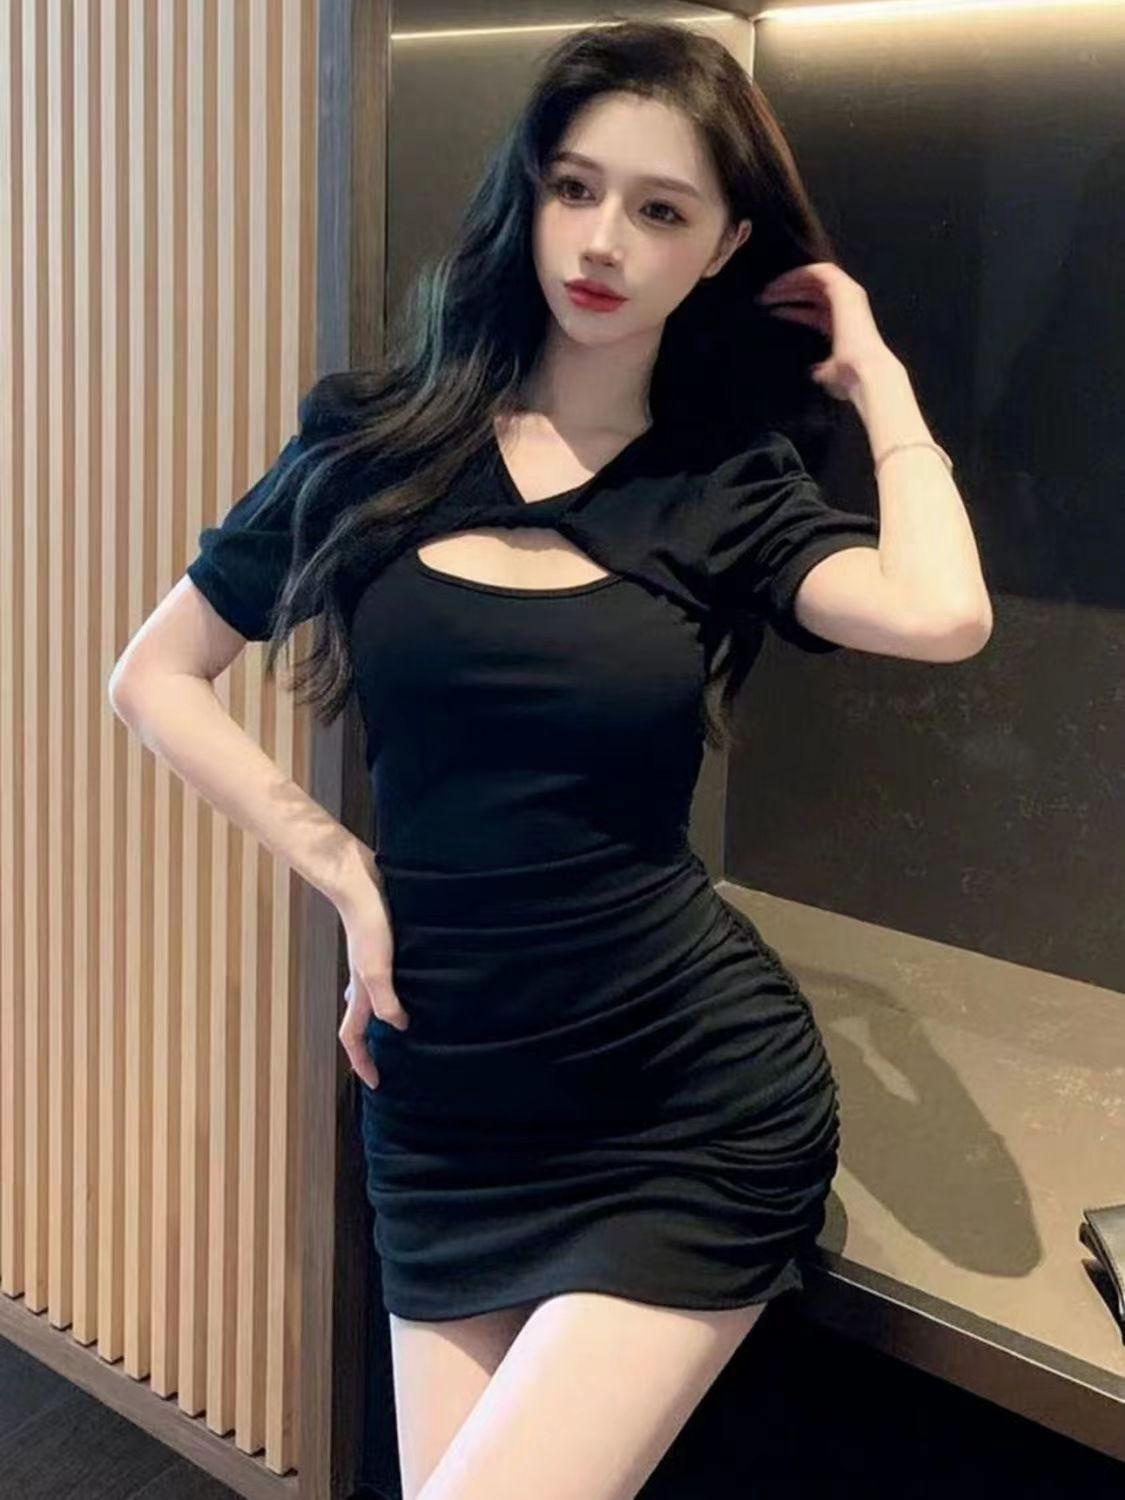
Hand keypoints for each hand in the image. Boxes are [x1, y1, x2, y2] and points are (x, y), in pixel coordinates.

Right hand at [336, 862, 410, 1090]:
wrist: (360, 884)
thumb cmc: (369, 926)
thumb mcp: (378, 968)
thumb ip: (386, 1000)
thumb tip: (400, 1027)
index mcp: (359, 992)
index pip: (352, 1038)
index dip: (362, 1063)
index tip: (376, 1083)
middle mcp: (363, 982)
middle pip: (361, 1022)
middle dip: (373, 1045)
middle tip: (395, 1060)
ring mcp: (371, 963)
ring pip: (374, 999)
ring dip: (388, 1017)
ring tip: (412, 1027)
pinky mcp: (382, 946)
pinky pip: (388, 977)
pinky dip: (399, 989)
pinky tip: (420, 981)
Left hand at [755, 261, 896, 401]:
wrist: (862, 372)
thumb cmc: (846, 377)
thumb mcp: (827, 373)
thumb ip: (820, 369)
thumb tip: (813, 372)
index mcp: (841, 327)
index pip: (813, 311)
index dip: (791, 308)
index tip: (771, 310)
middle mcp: (846, 308)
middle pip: (812, 292)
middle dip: (787, 292)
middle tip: (763, 298)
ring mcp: (848, 296)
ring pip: (815, 278)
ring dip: (790, 281)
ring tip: (768, 291)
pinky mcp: (846, 289)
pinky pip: (820, 271)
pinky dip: (800, 273)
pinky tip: (781, 283)